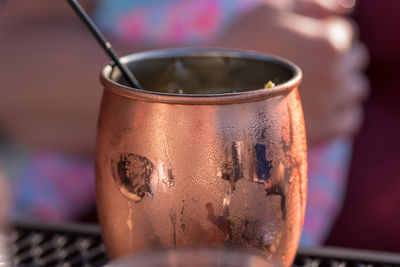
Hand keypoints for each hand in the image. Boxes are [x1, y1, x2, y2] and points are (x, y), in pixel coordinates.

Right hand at [213, 3, 368, 143]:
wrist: (214, 90)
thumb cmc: (240, 45)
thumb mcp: (272, 9)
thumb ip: (316, 4)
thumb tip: (351, 8)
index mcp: (328, 43)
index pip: (346, 34)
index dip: (322, 35)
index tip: (299, 43)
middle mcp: (336, 76)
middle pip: (354, 62)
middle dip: (333, 58)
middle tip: (302, 62)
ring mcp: (330, 107)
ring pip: (355, 91)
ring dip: (339, 84)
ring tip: (310, 84)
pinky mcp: (322, 131)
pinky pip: (349, 121)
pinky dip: (339, 113)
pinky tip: (317, 106)